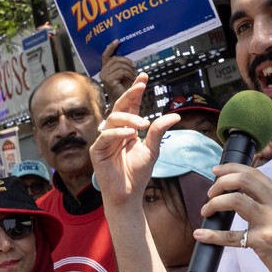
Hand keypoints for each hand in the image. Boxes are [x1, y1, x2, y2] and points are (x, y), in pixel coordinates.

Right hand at [90, 72, 177, 207]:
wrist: (128, 194)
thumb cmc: (137, 173)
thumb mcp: (152, 149)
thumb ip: (159, 131)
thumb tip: (175, 115)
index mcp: (127, 129)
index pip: (130, 106)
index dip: (135, 91)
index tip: (144, 76)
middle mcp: (115, 131)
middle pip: (119, 107)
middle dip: (129, 94)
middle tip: (140, 86)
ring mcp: (104, 140)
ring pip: (113, 119)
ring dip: (129, 118)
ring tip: (143, 125)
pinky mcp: (97, 150)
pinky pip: (105, 136)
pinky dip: (118, 133)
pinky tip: (130, 134)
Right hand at [99, 40, 135, 105]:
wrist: (125, 104)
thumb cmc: (126, 91)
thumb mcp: (127, 75)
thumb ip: (125, 66)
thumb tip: (130, 57)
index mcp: (106, 69)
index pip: (106, 55)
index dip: (111, 47)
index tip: (118, 41)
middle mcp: (103, 72)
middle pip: (115, 58)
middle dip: (127, 61)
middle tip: (135, 67)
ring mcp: (104, 76)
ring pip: (119, 64)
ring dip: (129, 69)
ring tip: (132, 76)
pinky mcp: (108, 80)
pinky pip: (121, 71)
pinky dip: (128, 74)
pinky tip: (130, 79)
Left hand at [194, 163, 271, 271]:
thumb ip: (266, 205)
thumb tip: (238, 197)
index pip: (254, 173)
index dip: (231, 168)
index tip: (216, 170)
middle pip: (244, 180)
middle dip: (220, 183)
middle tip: (209, 193)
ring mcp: (271, 223)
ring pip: (236, 201)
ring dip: (214, 203)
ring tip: (206, 211)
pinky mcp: (263, 242)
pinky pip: (232, 236)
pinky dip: (213, 235)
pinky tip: (201, 234)